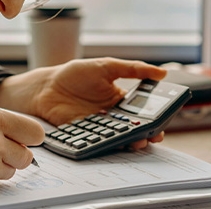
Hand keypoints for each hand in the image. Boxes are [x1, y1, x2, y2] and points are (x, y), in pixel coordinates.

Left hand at [0, 57, 166, 147]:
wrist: (47, 86)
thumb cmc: (76, 74)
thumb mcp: (107, 66)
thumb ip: (133, 69)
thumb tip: (162, 73)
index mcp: (120, 99)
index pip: (142, 111)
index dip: (154, 117)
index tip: (163, 121)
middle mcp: (112, 116)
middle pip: (134, 128)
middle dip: (146, 133)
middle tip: (155, 135)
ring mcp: (99, 127)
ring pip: (120, 137)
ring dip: (131, 141)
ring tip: (139, 141)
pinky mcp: (86, 135)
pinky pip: (100, 142)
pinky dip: (109, 144)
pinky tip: (116, 142)